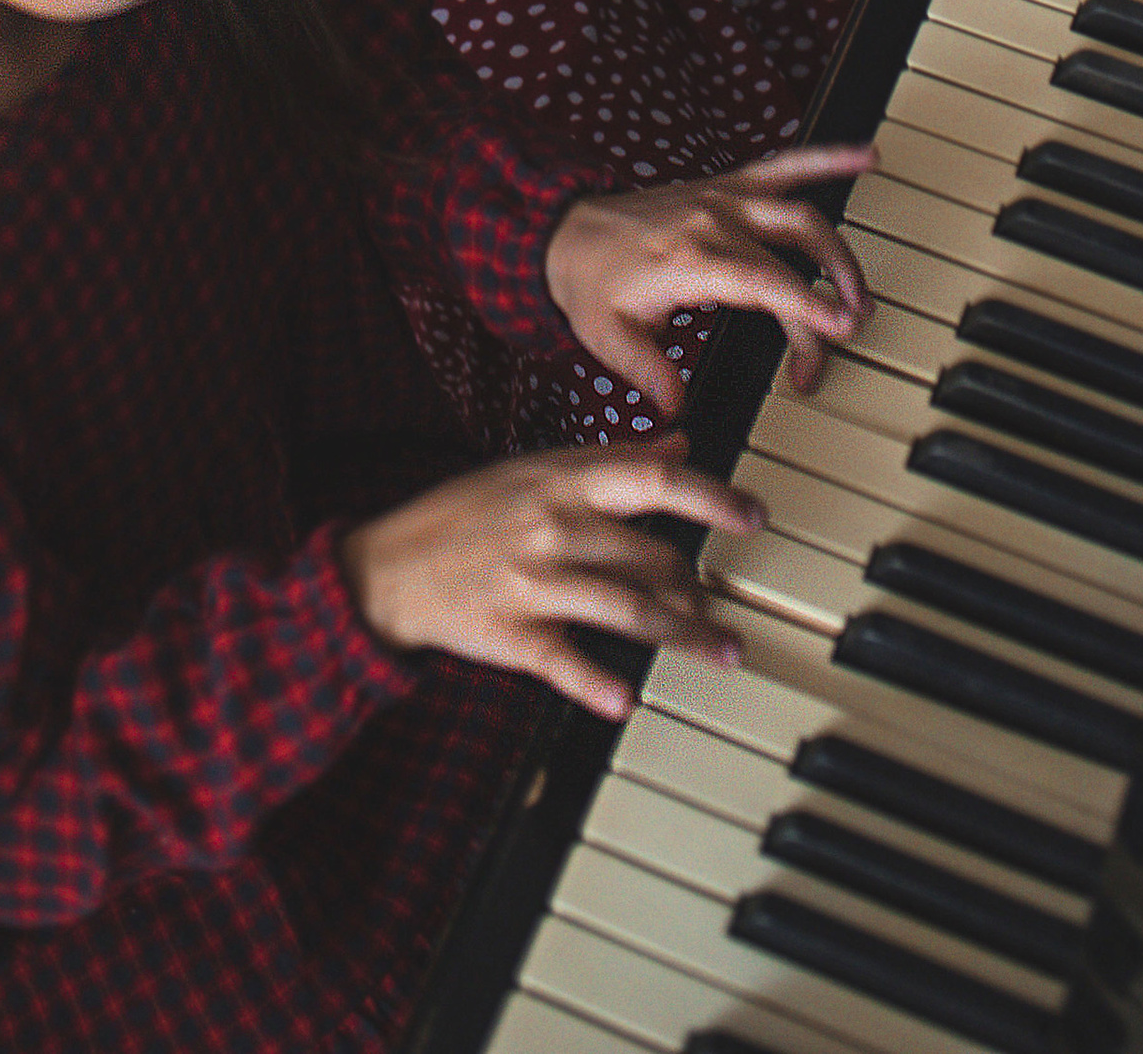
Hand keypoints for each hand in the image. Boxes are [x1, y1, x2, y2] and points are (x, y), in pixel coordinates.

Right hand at [339, 432, 762, 721]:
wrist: (389, 566)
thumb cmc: (468, 513)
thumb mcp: (536, 468)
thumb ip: (612, 458)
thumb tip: (679, 442)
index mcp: (563, 481)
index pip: (655, 480)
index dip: (713, 497)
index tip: (753, 515)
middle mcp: (555, 526)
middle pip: (652, 556)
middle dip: (700, 588)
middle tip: (724, 609)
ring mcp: (534, 582)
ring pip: (627, 610)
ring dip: (683, 634)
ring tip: (719, 650)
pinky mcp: (511, 635)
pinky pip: (565, 662)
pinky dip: (597, 684)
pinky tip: (626, 701)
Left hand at [544, 146, 876, 417]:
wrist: (565, 231)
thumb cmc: (589, 282)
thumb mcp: (607, 337)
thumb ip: (647, 372)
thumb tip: (676, 408)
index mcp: (690, 257)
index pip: (763, 281)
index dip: (806, 304)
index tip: (840, 327)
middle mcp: (714, 220)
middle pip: (792, 251)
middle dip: (830, 291)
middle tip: (847, 332)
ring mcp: (723, 197)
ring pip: (799, 210)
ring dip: (838, 247)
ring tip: (863, 289)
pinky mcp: (727, 187)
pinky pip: (784, 164)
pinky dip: (826, 158)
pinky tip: (864, 156)